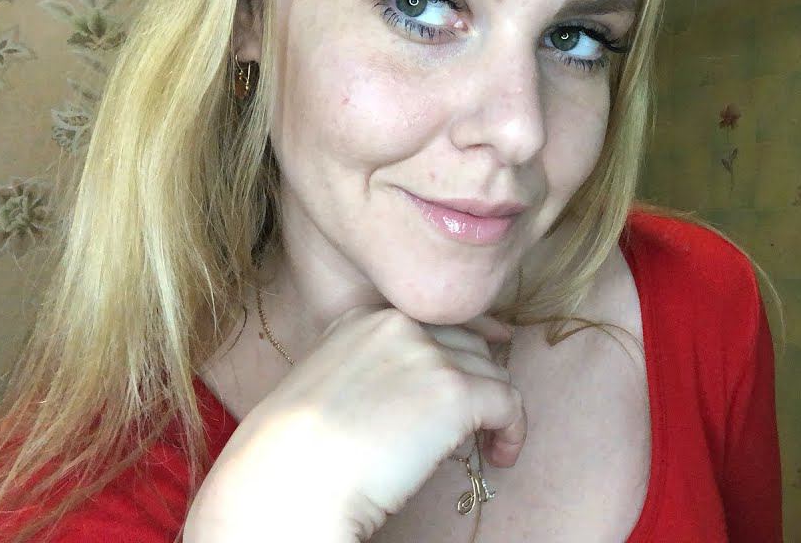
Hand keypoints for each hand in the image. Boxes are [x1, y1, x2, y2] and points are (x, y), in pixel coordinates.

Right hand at [185, 304, 525, 540]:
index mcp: (363, 319)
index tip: (492, 350)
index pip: (436, 320)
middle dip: (479, 380)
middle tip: (481, 420)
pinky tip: (502, 456)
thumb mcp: (324, 386)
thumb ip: (372, 371)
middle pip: (469, 344)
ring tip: (488, 446)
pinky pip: (509, 403)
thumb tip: (421, 391)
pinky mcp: (454, 392)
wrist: (287, 481)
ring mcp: (428, 355)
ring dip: (496, 410)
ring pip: (492, 373)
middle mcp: (398, 325)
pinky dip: (513, 431)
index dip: (468, 341)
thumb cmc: (294, 455)